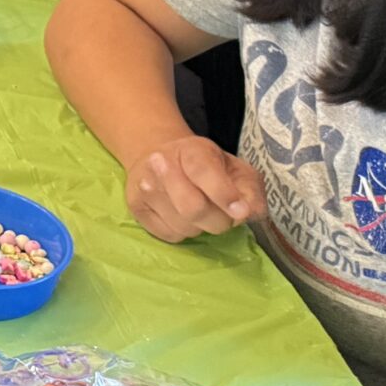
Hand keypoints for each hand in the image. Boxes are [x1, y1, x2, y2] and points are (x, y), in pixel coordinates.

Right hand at [124, 136, 265, 242]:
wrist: (161, 157)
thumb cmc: (207, 167)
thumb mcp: (236, 170)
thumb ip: (250, 190)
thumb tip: (247, 212)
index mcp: (192, 149)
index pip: (204, 173)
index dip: (224, 195)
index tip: (240, 211)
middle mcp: (161, 163)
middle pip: (193, 208)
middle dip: (219, 221)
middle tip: (224, 215)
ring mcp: (144, 185)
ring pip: (183, 226)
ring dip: (201, 227)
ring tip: (201, 212)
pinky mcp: (135, 206)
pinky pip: (169, 235)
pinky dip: (183, 232)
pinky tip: (182, 216)